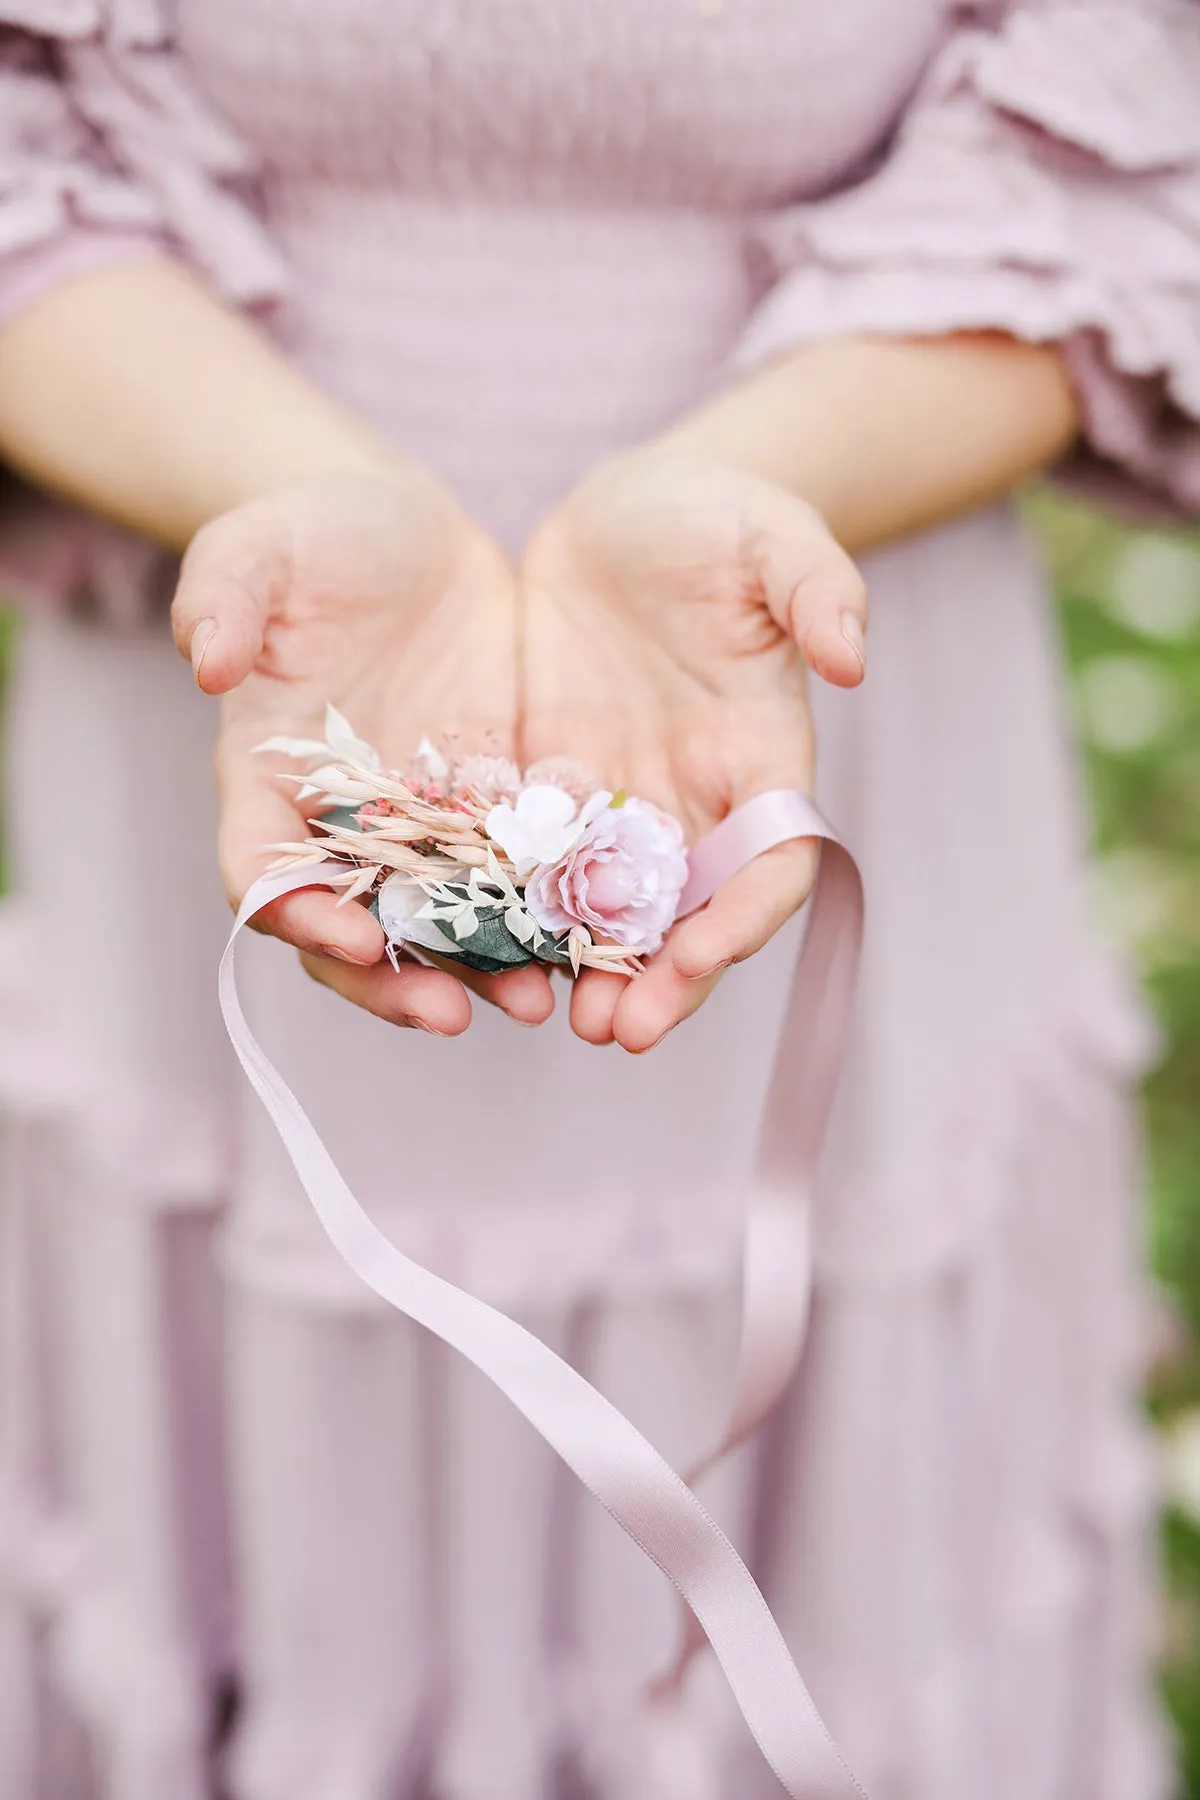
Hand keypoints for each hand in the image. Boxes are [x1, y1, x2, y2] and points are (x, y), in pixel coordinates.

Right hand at [172, 470, 553, 1033]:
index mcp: (268, 777)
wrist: (412, 535)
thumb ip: (224, 594)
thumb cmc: (319, 535)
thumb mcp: (263, 545)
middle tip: (454, 1014)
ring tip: (540, 998)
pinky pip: (515, 883)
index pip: (263, 870)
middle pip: (352, 931)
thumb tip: (206, 661)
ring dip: (481, 971)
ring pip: (441, 927)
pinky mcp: (492, 811)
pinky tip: (590, 943)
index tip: (352, 935)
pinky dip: (543, 920)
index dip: (297, 913)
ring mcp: (421, 827)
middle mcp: (342, 823)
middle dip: (396, 982)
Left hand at [519, 449, 865, 1051]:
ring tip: (544, 1012)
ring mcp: (617, 803)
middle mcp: (693, 802)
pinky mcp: (547, 789)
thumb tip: (854, 660)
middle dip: (660, 980)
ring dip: (584, 969)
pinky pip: (529, 867)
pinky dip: (511, 912)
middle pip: (687, 916)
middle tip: (615, 1031)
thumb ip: (817, 588)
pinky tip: (471, 944)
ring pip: (606, 913)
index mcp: (760, 760)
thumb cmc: (714, 517)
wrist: (629, 511)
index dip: (741, 920)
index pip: (769, 864)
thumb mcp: (770, 535)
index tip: (697, 958)